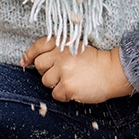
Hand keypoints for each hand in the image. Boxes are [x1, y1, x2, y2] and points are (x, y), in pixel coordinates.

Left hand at [20, 38, 134, 102]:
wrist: (113, 72)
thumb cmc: (95, 61)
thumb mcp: (76, 47)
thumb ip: (57, 51)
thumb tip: (30, 61)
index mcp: (63, 43)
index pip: (39, 46)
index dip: (30, 54)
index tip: (25, 62)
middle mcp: (61, 55)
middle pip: (40, 66)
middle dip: (47, 72)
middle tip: (62, 73)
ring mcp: (63, 71)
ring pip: (46, 82)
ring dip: (56, 84)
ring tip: (72, 80)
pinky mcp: (67, 86)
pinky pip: (55, 94)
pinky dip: (64, 95)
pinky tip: (75, 89)